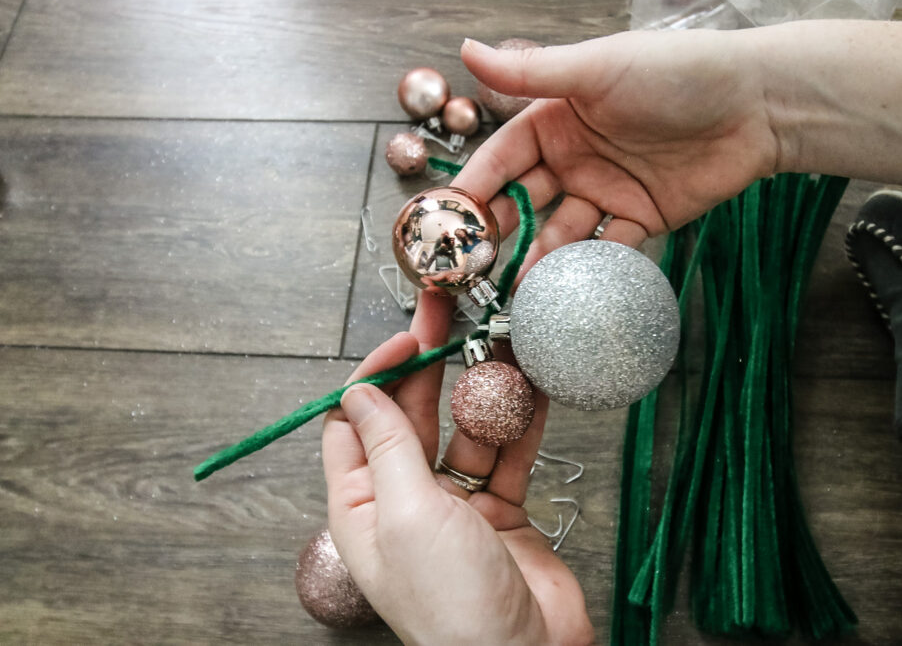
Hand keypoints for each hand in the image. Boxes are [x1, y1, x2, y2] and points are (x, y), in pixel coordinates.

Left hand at [322, 291, 593, 644]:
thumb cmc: (450, 604)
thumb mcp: (406, 514)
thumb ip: (388, 447)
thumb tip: (359, 391)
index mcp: (361, 505)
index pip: (354, 421)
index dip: (377, 373)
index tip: (408, 337)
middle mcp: (404, 501)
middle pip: (412, 415)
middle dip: (431, 363)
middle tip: (450, 313)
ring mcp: (455, 506)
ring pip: (465, 430)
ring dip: (482, 387)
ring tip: (501, 340)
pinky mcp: (502, 512)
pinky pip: (508, 454)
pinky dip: (520, 421)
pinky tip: (532, 386)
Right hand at [453, 31, 777, 273]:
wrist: (757, 104)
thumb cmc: (676, 72)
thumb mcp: (596, 69)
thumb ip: (531, 73)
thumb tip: (466, 50)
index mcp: (556, 119)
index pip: (501, 159)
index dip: (474, 190)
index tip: (447, 223)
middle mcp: (575, 157)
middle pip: (524, 201)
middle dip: (499, 233)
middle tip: (473, 268)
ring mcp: (607, 190)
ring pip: (561, 233)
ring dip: (539, 261)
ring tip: (517, 291)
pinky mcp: (641, 218)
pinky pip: (607, 250)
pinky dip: (588, 270)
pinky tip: (567, 291)